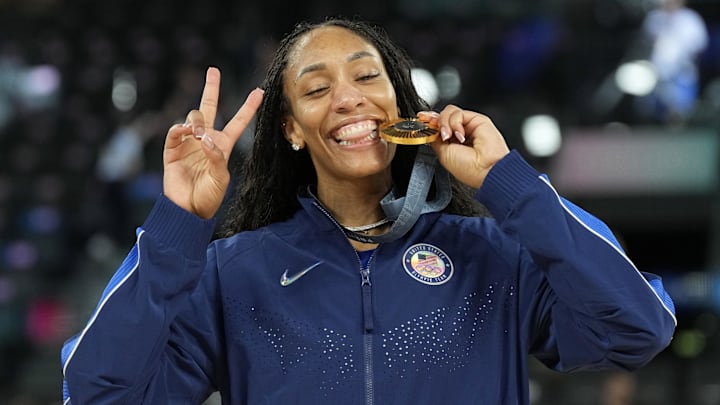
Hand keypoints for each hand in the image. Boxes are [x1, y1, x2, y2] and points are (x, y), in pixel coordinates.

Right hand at [163, 67, 263, 218]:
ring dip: (197, 121)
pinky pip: (175, 131)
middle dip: (211, 88)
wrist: (187, 210)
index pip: (238, 122)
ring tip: (198, 133)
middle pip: (210, 108)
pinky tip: (185, 132)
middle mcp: (206, 140)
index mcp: (223, 146)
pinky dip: (180, 129)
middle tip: (213, 70)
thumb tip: (204, 139)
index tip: (258, 91)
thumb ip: (216, 157)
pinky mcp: (173, 149)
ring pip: (194, 118)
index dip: (248, 107)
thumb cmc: (209, 197)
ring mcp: (189, 143)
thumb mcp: (221, 178)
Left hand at [418, 106, 509, 188]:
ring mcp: (469, 126)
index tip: (421, 119)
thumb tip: (429, 127)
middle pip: (443, 116)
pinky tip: (460, 135)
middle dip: (434, 120)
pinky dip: (454, 123)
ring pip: (449, 112)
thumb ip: (435, 138)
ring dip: (444, 123)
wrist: (485, 169)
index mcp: (452, 143)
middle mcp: (461, 133)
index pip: (439, 126)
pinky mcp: (477, 119)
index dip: (429, 121)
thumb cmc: (469, 168)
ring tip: (448, 136)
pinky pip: (458, 113)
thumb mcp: (442, 154)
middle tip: (432, 126)